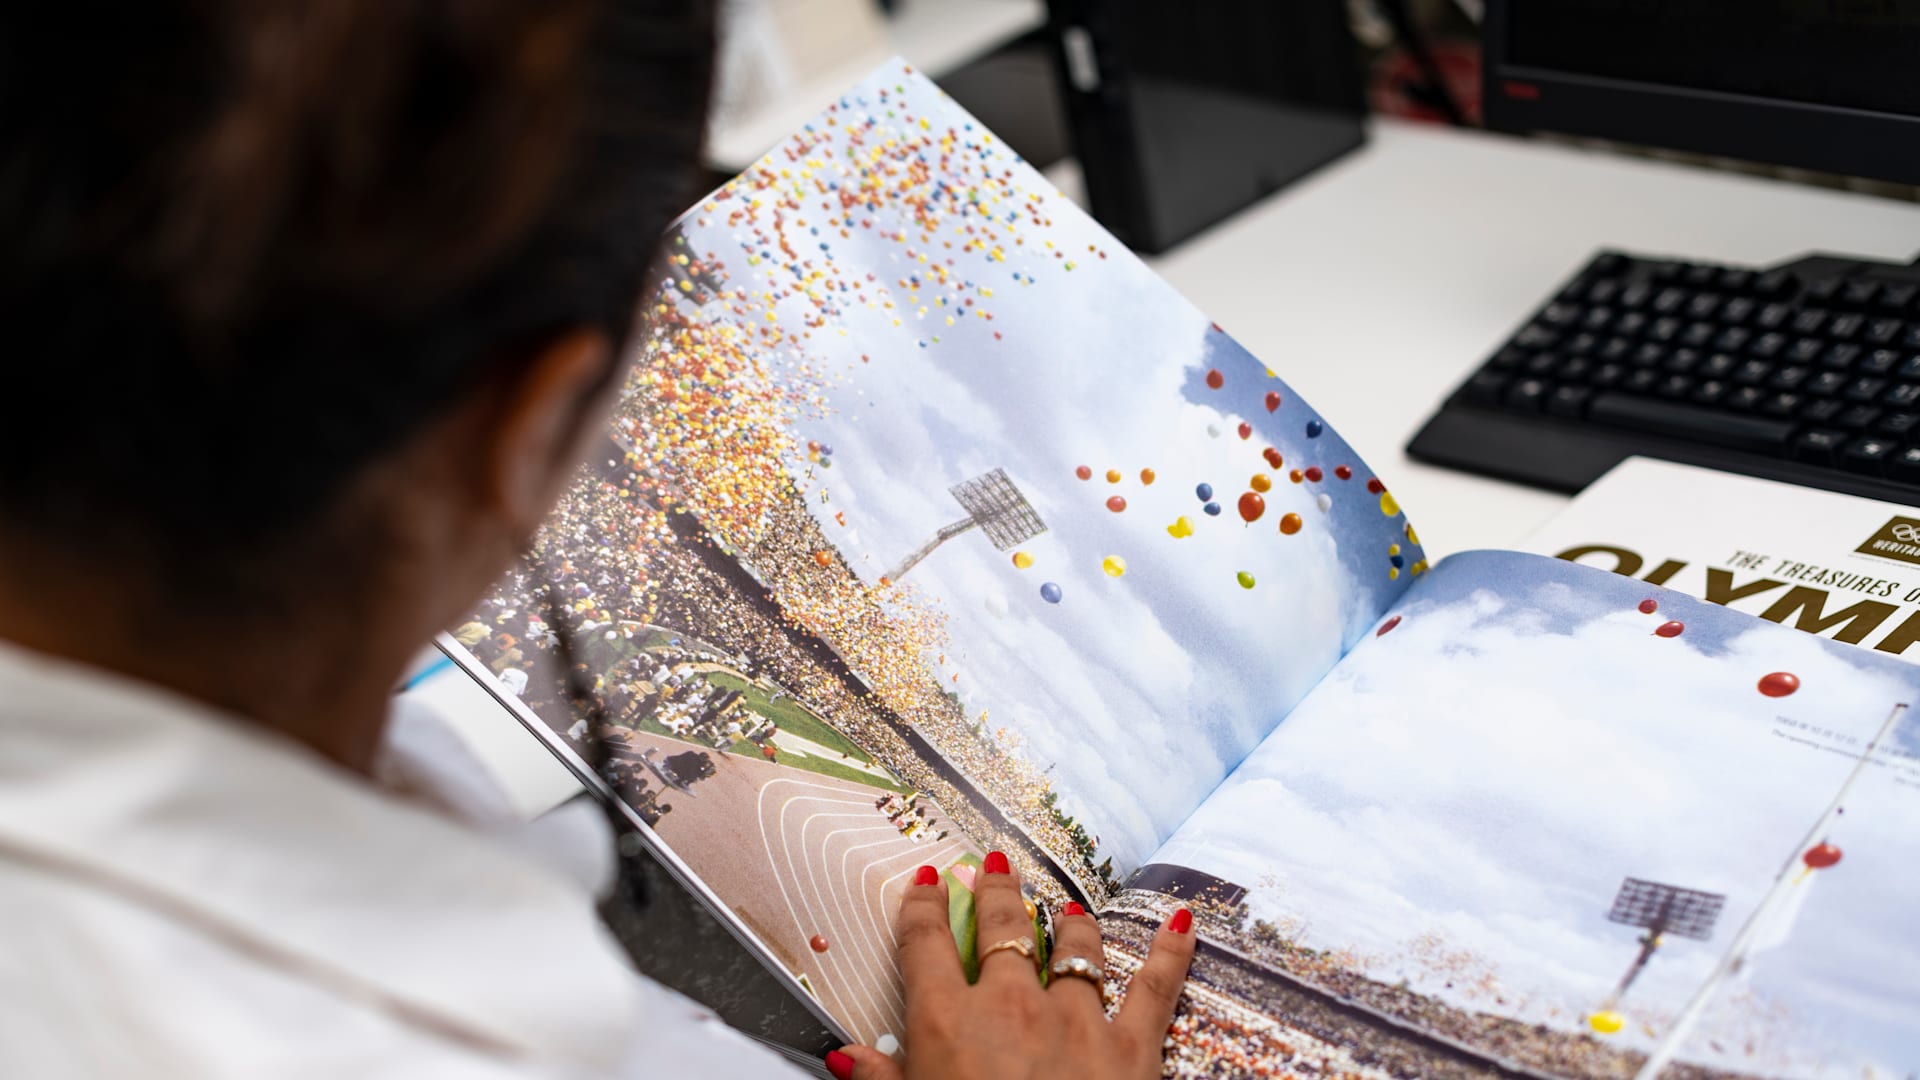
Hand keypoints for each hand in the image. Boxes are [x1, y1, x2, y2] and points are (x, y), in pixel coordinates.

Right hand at [826, 852, 1195, 1079]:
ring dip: (1069, 923)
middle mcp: (1011, 1007)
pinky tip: (1182, 925)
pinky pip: (1154, 987)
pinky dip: (1170, 953)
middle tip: (995, 868)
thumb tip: (846, 1058)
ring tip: (1066, 906)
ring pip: (1074, 947)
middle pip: (1003, 930)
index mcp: (948, 1024)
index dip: (923, 908)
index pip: (926, 945)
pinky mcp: (1131, 1046)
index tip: (927, 883)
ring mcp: (1076, 1020)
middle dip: (998, 893)